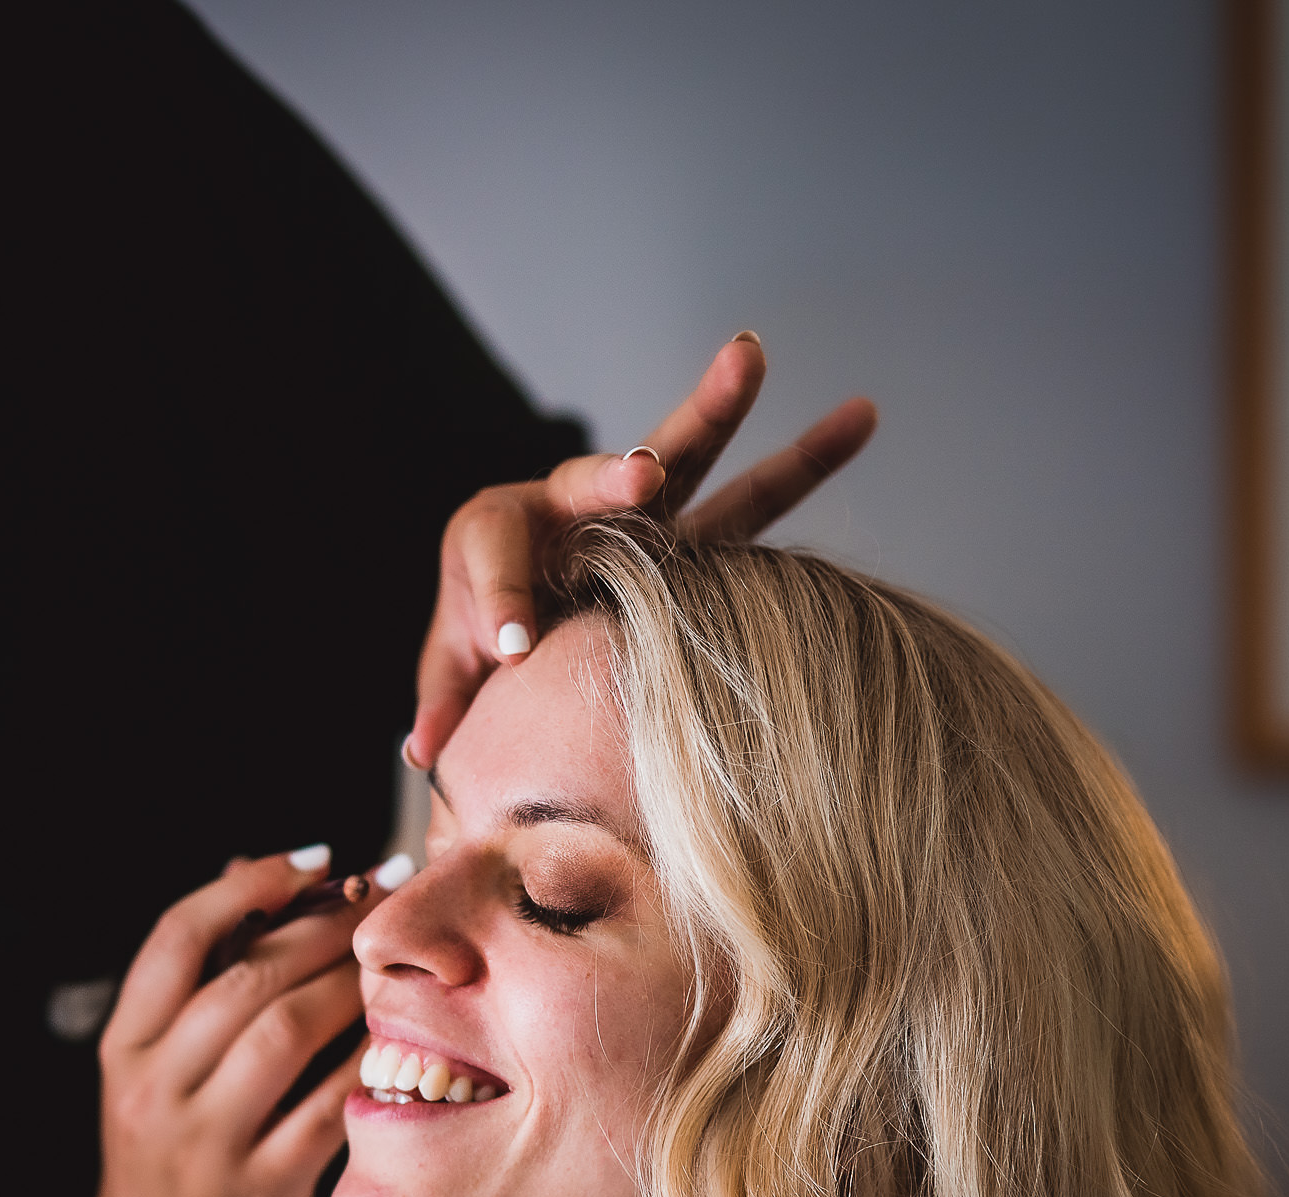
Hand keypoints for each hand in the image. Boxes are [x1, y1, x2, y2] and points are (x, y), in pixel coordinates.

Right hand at [87, 849, 375, 1196]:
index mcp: (124, 1047)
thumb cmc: (171, 1167)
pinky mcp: (256, 1194)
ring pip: (284, 1032)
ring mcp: (201, 1145)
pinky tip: (410, 1039)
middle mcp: (152, 1089)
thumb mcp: (159, 1077)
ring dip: (353, 983)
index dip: (249, 885)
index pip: (176, 935)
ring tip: (399, 960)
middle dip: (328, 924)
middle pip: (245, 976)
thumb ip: (201, 987)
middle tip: (391, 893)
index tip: (319, 860)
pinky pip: (326, 1108)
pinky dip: (370, 1064)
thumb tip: (253, 870)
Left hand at [407, 334, 877, 767]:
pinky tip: (862, 414)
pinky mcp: (700, 537)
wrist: (534, 618)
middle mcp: (571, 506)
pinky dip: (810, 456)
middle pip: (594, 475)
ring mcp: (644, 516)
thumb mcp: (456, 670)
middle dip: (620, 473)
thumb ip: (446, 701)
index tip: (510, 645)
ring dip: (716, 407)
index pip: (492, 547)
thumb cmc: (483, 641)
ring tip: (749, 355)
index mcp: (494, 529)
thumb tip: (426, 749)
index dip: (497, 595)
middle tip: (642, 477)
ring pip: (687, 459)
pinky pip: (760, 496)